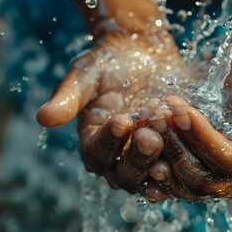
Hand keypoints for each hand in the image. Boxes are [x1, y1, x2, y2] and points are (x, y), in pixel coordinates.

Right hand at [37, 32, 184, 200]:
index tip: (121, 120)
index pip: (96, 152)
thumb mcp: (86, 74)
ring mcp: (144, 159)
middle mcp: (117, 158)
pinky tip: (189, 159)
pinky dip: (180, 165)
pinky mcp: (169, 155)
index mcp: (93, 142)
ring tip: (170, 146)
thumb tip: (42, 118)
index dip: (108, 141)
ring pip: (150, 175)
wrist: (145, 56)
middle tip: (150, 136)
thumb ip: (68, 97)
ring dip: (160, 164)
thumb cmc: (111, 63)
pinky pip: (174, 169)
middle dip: (138, 156)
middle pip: (124, 172)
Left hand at [145, 50, 231, 201]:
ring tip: (148, 126)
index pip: (230, 160)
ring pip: (183, 185)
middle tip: (159, 115)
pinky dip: (154, 171)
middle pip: (202, 179)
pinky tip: (138, 154)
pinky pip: (171, 183)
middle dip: (178, 148)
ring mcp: (212, 177)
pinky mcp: (192, 171)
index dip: (204, 138)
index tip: (182, 110)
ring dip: (162, 157)